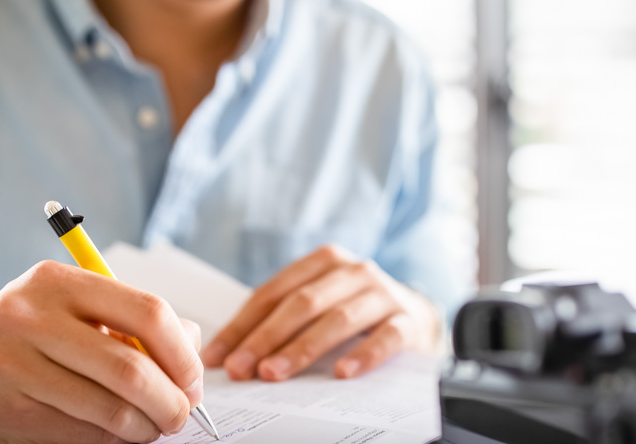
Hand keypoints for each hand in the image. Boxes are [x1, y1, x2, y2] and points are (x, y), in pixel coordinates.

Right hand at [0, 260, 203, 443]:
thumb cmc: (21, 340)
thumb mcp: (66, 310)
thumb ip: (129, 319)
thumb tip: (193, 345)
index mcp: (56, 281)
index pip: (147, 312)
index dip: (183, 353)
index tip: (193, 378)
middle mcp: (30, 316)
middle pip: (131, 367)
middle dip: (170, 400)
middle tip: (181, 414)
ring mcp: (12, 364)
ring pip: (109, 409)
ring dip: (144, 428)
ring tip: (151, 428)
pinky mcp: (5, 410)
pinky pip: (81, 435)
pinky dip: (111, 441)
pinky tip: (115, 436)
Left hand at [200, 245, 440, 381]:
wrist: (417, 318)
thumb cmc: (355, 313)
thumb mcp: (319, 305)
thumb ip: (281, 320)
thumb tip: (228, 355)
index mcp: (323, 262)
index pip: (273, 293)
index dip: (242, 325)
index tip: (218, 356)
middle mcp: (353, 271)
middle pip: (301, 304)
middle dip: (266, 338)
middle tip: (241, 368)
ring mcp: (383, 294)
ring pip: (337, 319)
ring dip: (302, 348)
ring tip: (275, 373)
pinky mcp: (407, 321)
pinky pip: (384, 337)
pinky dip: (363, 355)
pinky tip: (343, 373)